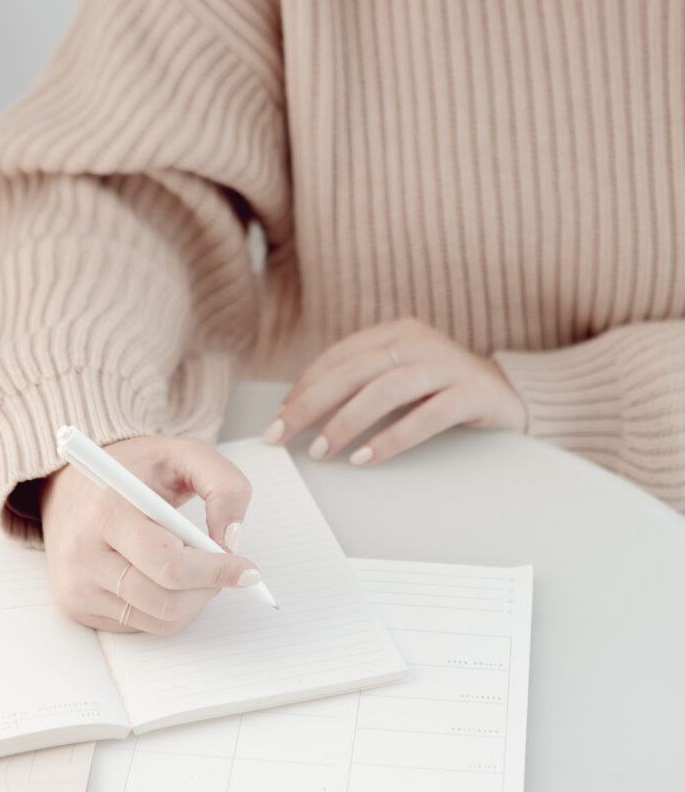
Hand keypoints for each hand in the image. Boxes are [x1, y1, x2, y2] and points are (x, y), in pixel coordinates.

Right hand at [41, 436, 260, 633]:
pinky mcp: (75, 605)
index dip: (216, 571)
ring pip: (159, 620)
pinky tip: (166, 577)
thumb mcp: (187, 455)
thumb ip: (225, 487)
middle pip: (166, 600)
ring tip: (198, 570)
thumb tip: (232, 540)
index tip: (247, 570)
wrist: (73, 484)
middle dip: (210, 588)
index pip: (169, 564)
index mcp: (108, 510)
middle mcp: (83, 553)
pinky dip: (168, 608)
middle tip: (227, 570)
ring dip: (194, 602)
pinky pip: (141, 626)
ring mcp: (76, 584)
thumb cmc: (134, 469)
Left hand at [263, 318, 526, 464]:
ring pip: (385, 390)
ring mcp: (448, 365)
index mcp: (396, 334)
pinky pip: (427, 416)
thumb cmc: (444, 392)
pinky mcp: (473, 393)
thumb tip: (301, 416)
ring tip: (322, 451)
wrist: (513, 395)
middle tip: (283, 436)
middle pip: (353, 372)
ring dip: (346, 422)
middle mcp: (419, 342)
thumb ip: (362, 387)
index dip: (304, 389)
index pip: (338, 358)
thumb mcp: (401, 380)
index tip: (278, 421)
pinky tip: (366, 458)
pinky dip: (392, 438)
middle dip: (311, 406)